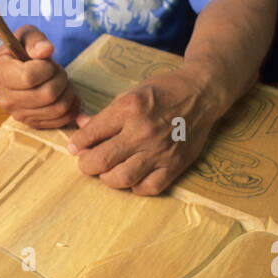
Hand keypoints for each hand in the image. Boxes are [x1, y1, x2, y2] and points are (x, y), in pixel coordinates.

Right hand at [0, 26, 80, 128]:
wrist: (8, 70)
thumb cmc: (18, 50)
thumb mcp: (24, 36)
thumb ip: (35, 40)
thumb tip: (46, 50)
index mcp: (0, 74)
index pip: (29, 77)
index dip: (46, 68)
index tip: (46, 61)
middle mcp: (6, 99)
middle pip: (47, 95)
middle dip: (61, 79)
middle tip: (58, 71)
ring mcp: (18, 114)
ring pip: (57, 109)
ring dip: (68, 92)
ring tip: (63, 82)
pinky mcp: (31, 123)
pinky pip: (60, 120)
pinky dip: (71, 107)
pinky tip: (68, 94)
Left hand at [67, 68, 222, 194]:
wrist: (201, 93)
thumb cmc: (164, 90)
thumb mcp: (131, 93)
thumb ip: (105, 114)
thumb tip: (80, 124)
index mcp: (129, 108)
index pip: (91, 134)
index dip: (77, 143)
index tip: (75, 146)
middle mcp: (142, 131)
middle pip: (101, 160)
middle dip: (86, 164)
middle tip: (87, 161)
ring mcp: (159, 151)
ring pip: (121, 178)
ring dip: (107, 178)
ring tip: (108, 170)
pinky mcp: (175, 165)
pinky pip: (147, 188)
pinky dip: (134, 186)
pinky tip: (132, 176)